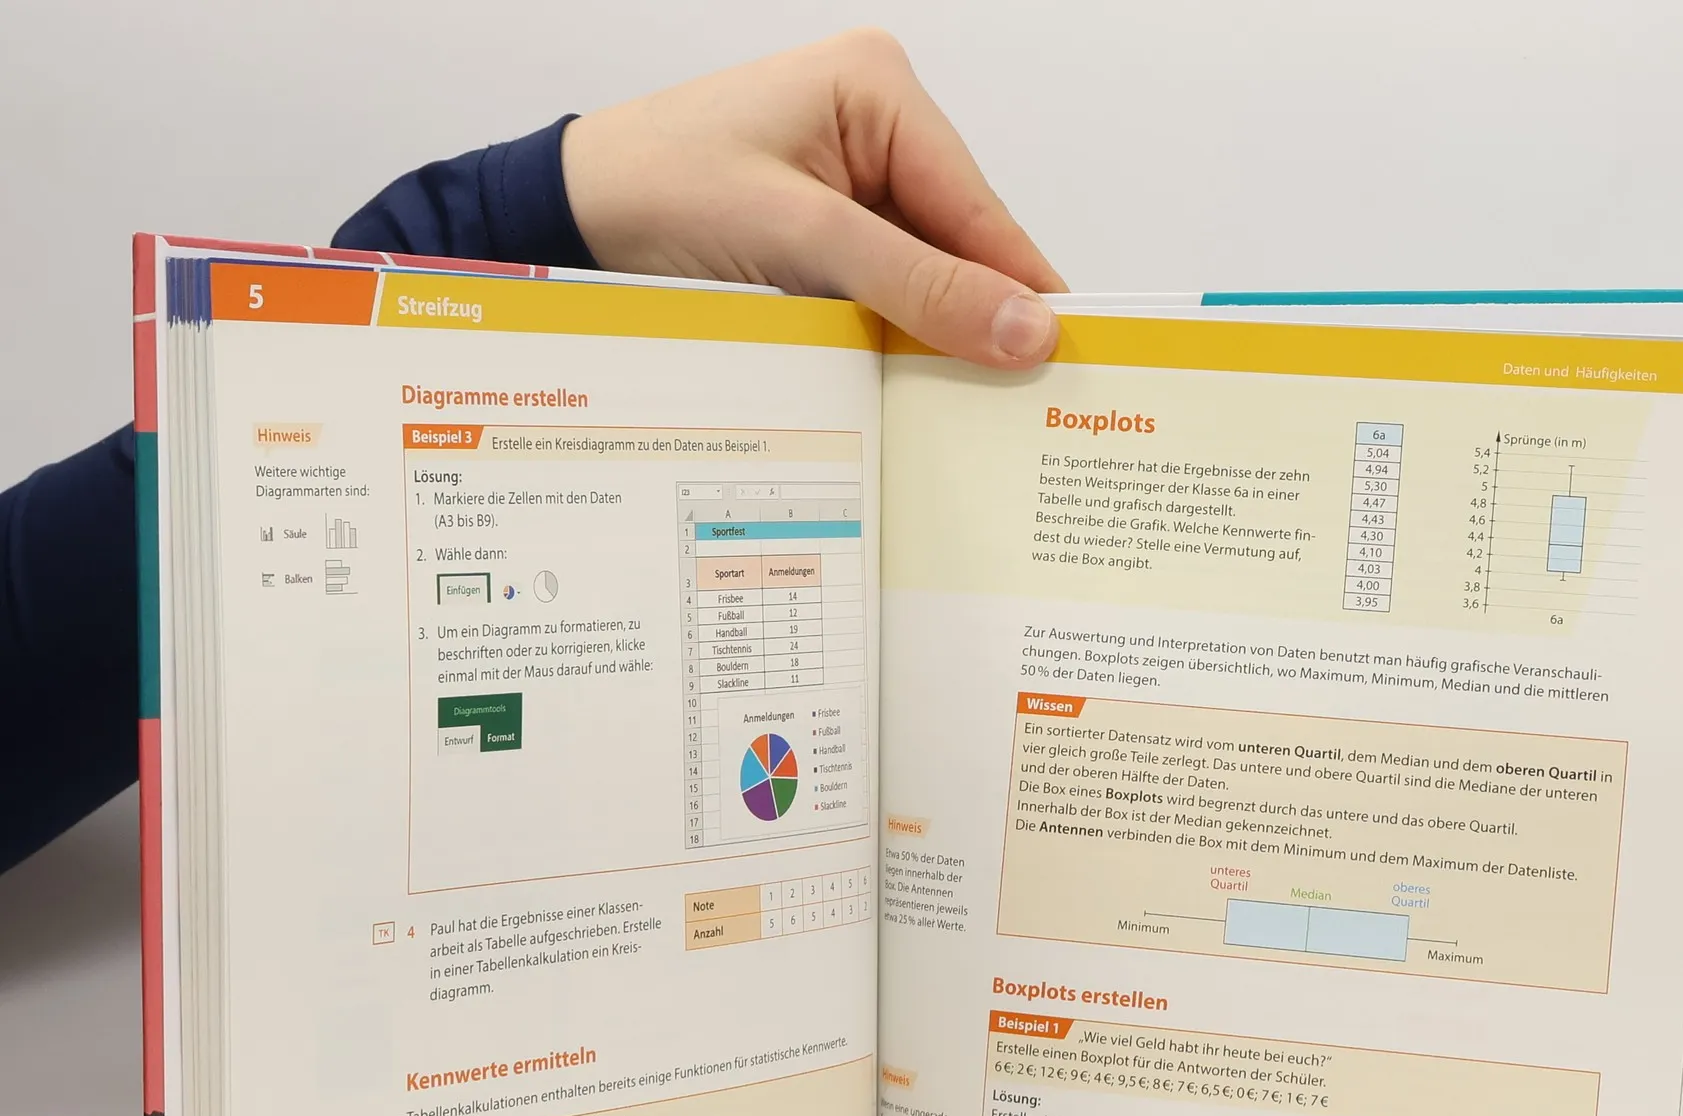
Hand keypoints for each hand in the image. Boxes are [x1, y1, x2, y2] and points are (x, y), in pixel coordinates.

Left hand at [562, 29, 1066, 367]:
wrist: (563, 221)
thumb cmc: (658, 193)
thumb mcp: (800, 239)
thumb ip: (917, 285)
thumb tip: (1027, 331)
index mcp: (880, 91)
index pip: (980, 209)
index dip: (1024, 293)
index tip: (1072, 365)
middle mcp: (874, 128)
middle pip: (959, 248)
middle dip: (976, 321)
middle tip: (1021, 410)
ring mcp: (848, 184)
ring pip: (924, 279)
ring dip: (932, 339)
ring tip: (967, 410)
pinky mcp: (821, 234)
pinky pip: (882, 293)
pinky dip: (891, 339)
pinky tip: (906, 385)